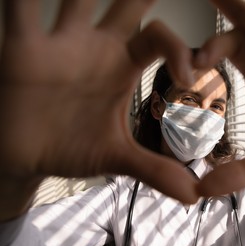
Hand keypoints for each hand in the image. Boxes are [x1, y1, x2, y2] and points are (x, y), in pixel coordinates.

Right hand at [0, 0, 197, 219]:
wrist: (27, 156)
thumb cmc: (72, 148)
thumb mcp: (118, 159)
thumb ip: (156, 172)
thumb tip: (195, 197)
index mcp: (122, 65)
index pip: (159, 38)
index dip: (179, 49)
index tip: (193, 76)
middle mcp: (94, 45)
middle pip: (127, 0)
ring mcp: (58, 42)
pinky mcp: (21, 48)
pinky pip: (20, 10)